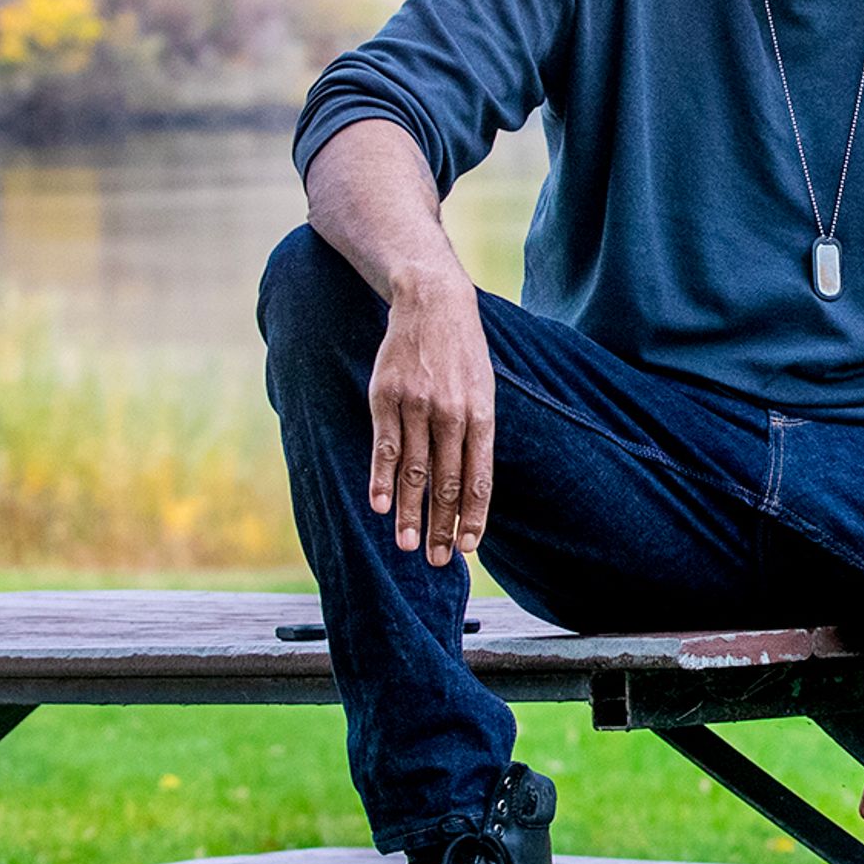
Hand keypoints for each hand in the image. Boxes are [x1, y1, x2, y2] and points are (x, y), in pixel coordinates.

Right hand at [366, 268, 494, 565]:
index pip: (478, 478)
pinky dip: (381, 479)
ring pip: (415, 471)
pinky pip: (384, 446)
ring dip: (411, 513)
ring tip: (409, 546)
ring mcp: (417, 406)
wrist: (432, 301)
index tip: (468, 548)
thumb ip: (477, 433)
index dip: (473, 516)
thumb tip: (471, 483)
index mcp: (482, 415)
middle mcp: (452, 414)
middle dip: (443, 527)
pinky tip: (380, 506)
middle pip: (447, 483)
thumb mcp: (483, 389)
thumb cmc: (461, 353)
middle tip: (438, 562)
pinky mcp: (386, 397)